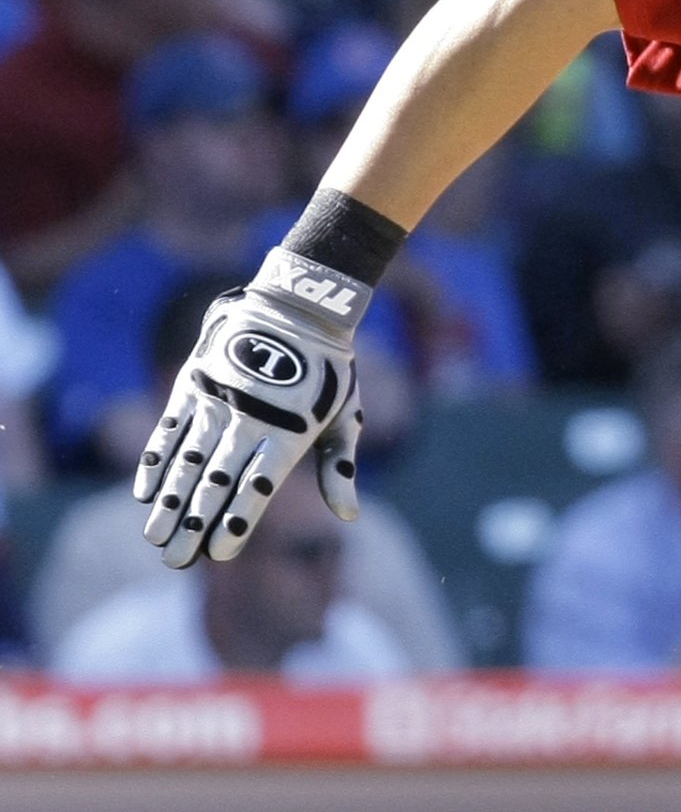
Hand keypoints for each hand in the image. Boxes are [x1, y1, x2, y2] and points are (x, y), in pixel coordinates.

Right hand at [134, 248, 368, 566]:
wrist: (297, 308)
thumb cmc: (328, 372)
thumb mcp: (345, 416)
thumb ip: (339, 467)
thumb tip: (349, 515)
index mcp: (289, 432)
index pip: (258, 487)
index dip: (237, 520)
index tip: (219, 553)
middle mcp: (250, 420)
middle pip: (217, 481)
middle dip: (194, 522)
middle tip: (174, 560)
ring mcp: (219, 402)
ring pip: (188, 460)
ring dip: (169, 500)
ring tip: (153, 536)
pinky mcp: (196, 384)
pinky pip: (171, 428)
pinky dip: (156, 460)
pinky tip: (144, 493)